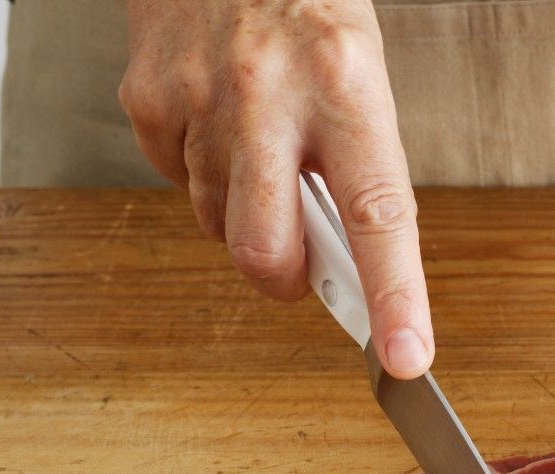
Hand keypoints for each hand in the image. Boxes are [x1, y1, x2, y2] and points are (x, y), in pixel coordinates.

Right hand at [119, 0, 432, 376]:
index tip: (406, 357)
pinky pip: (175, 180)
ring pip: (216, 223)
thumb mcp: (358, 72)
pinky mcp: (148, 102)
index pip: (380, 215)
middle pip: (266, 251)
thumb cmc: (305, 6)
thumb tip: (346, 261)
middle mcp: (269, 96)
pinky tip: (217, 119)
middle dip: (283, 280)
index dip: (394, 297)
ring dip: (241, 212)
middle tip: (302, 264)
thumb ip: (353, 165)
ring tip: (260, 145)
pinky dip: (200, 170)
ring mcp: (199, 101)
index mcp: (346, 85)